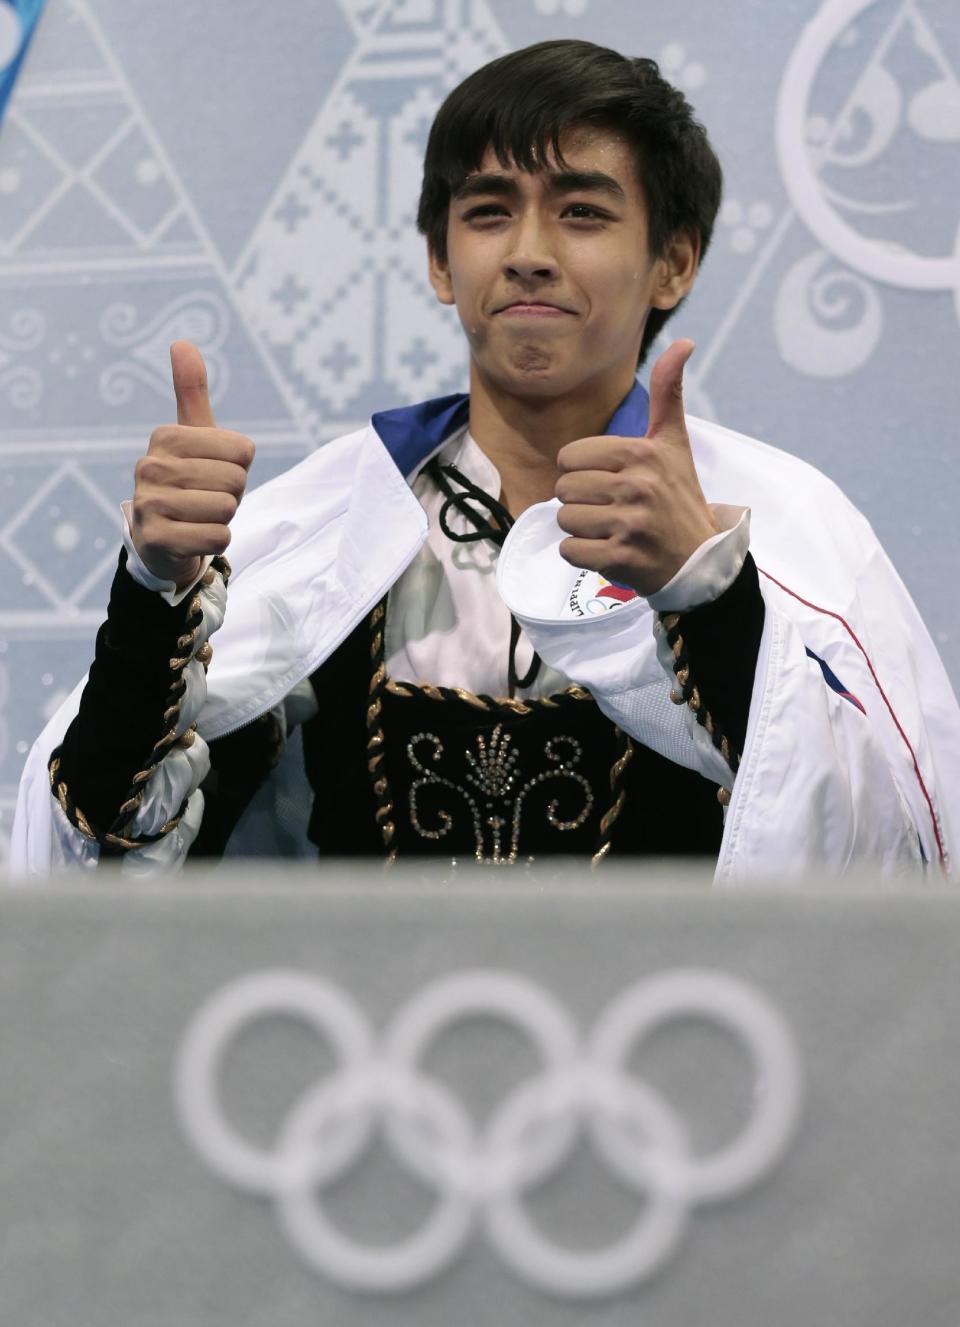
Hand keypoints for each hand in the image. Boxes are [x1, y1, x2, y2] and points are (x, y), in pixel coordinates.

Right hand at [130, 341, 254, 589]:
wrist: (161, 538)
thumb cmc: (188, 481)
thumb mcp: (193, 437)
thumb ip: (191, 392)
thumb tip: (181, 342)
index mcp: (165, 437)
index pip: (243, 451)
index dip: (239, 467)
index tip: (213, 472)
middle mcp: (150, 466)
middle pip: (235, 481)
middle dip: (232, 495)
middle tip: (208, 498)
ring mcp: (149, 504)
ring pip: (227, 509)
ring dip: (223, 518)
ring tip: (199, 516)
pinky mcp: (156, 539)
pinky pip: (216, 538)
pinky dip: (216, 541)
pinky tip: (195, 537)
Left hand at [554, 339, 718, 597]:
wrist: (698, 560)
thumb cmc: (678, 497)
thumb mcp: (674, 443)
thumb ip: (669, 393)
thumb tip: (684, 342)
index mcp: (641, 453)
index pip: (570, 457)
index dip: (580, 471)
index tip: (606, 480)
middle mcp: (636, 486)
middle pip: (563, 489)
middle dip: (578, 501)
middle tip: (607, 508)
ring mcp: (628, 524)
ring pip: (564, 520)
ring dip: (580, 528)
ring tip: (608, 528)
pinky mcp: (620, 558)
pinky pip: (569, 551)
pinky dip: (581, 554)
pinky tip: (606, 549)